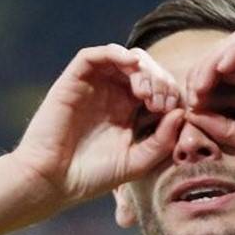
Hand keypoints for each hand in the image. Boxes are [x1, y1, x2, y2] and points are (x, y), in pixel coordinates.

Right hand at [11, 44, 185, 208]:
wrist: (53, 181)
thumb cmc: (92, 177)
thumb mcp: (137, 162)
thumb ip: (161, 141)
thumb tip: (181, 112)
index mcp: (129, 112)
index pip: (157, 88)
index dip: (170, 92)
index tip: (172, 111)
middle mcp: (112, 95)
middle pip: (145, 69)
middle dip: (159, 80)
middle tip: (159, 102)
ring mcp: (93, 86)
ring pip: (123, 58)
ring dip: (142, 68)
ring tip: (145, 92)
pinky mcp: (73, 81)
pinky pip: (94, 55)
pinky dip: (115, 53)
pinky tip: (130, 64)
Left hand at [182, 29, 234, 165]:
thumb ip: (228, 128)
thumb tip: (193, 116)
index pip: (226, 75)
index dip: (204, 86)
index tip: (191, 106)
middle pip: (227, 57)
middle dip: (204, 72)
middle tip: (191, 93)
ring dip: (215, 60)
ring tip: (202, 84)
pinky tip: (222, 70)